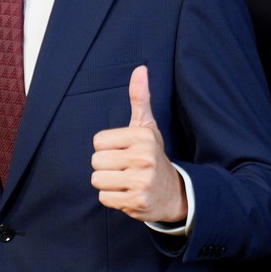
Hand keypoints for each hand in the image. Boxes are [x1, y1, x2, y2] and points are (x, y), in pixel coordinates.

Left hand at [90, 65, 187, 223]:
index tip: (124, 151)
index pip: (98, 141)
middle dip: (106, 167)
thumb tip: (140, 69)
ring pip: (98, 180)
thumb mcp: (147, 127)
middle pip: (96, 161)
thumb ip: (140, 98)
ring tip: (126, 181)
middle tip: (125, 168)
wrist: (174, 192)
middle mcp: (144, 157)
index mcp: (143, 136)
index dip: (107, 148)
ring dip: (108, 183)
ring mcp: (142, 181)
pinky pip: (104, 198)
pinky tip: (128, 194)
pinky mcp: (138, 202)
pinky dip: (113, 199)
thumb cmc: (153, 156)